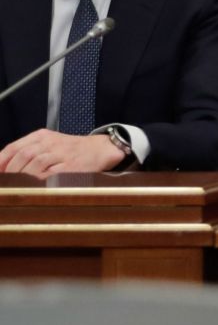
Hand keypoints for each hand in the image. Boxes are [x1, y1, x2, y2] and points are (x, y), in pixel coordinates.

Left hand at [0, 130, 129, 177]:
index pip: (13, 147)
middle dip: (10, 172)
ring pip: (35, 163)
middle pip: (23, 155)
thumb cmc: (70, 150)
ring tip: (17, 187)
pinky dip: (39, 181)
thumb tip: (3, 169)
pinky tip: (34, 187)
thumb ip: (27, 153)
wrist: (100, 149)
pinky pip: (51, 174)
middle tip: (5, 184)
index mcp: (41, 136)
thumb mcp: (48, 144)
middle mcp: (50, 142)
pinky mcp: (72, 166)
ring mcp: (62, 153)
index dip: (1, 161)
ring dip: (23, 177)